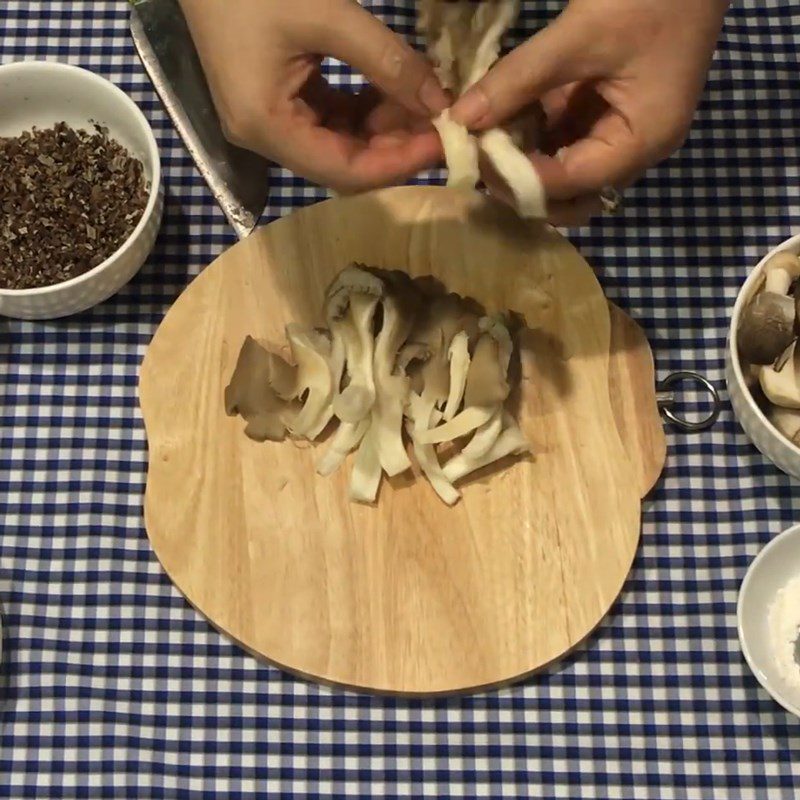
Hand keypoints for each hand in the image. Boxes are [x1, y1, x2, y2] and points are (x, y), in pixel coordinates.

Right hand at [179, 0, 448, 192]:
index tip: (443, 143)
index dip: (397, 164)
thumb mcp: (327, 14)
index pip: (343, 170)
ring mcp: (272, 121)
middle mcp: (267, 137)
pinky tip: (397, 91)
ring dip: (385, 128)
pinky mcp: (279, 101)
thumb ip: (387, 60)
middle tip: (444, 125)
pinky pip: (330, 119)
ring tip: (428, 104)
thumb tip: (441, 103)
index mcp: (266, 127)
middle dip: (396, 147)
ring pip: (341, 143)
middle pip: (344, 163)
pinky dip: (366, 109)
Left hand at [450, 0, 729, 224]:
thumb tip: (461, 119)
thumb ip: (519, 79)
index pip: (574, 182)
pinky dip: (533, 135)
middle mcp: (635, 149)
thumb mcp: (579, 35)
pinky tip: (502, 121)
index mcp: (643, 141)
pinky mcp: (608, 112)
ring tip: (483, 143)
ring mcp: (622, 132)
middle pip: (573, 196)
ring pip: (564, 171)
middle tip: (480, 162)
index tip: (477, 161)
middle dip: (524, 186)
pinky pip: (565, 138)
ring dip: (524, 162)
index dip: (522, 178)